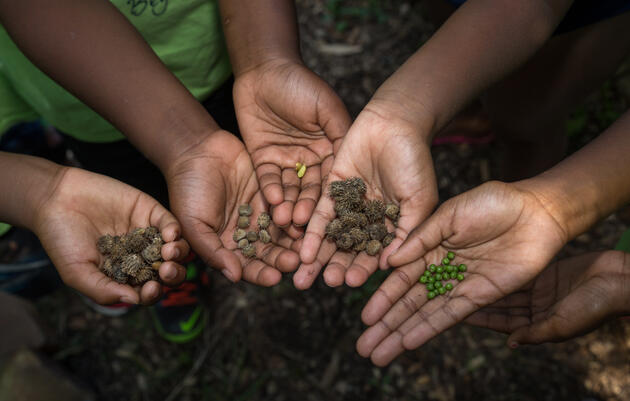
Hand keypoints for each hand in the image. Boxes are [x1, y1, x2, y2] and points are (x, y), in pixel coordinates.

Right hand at [33, 167, 189, 305]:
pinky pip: (169, 223)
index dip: (153, 293)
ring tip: (169, 253)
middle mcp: (140, 256)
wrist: (55, 200)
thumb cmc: (61, 239)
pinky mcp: (149, 211)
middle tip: (166, 271)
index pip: (147, 290)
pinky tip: (171, 235)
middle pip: (168, 272)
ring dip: (178, 254)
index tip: (150, 290)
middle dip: (173, 275)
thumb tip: (134, 301)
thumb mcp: (76, 272)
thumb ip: (103, 290)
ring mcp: (147, 234)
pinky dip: (174, 230)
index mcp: (125, 275)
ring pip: (175, 248)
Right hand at [166, 130, 299, 285]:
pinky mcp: (272, 193)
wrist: (196, 150)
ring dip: (294, 239)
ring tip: (306, 245)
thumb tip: (235, 276)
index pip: (248, 266)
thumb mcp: (194, 223)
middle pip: (269, 251)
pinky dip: (296, 214)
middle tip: (297, 262)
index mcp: (227, 246)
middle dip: (283, 258)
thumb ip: (213, 251)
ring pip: (282, 231)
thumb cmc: (187, 189)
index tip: (275, 278)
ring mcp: (261, 213)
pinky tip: (306, 218)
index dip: (261, 273)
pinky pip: (287, 206)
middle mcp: (247, 233)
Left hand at [233, 59, 350, 229]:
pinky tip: (273, 203)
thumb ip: (340, 134)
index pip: (333, 180)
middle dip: (306, 209)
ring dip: (288, 205)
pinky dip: (271, 191)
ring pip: (289, 189)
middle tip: (304, 226)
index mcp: (330, 150)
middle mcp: (310, 161)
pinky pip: (268, 179)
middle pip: (310, 190)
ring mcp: (286, 162)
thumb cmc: (301, 84)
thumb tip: (354, 164)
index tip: (332, 218)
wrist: (264, 69)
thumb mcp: (326, 108)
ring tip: (286, 221)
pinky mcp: (264, 160)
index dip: (332, 199)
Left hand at [295, 106, 437, 288]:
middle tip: (325, 283)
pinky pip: (320, 215)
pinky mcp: (331, 190)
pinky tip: (302, 250)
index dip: (363, 269)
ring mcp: (348, 205)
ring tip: (303, 279)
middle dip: (336, 267)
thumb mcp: (418, 200)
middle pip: (349, 250)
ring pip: (332, 237)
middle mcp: (368, 220)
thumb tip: (390, 266)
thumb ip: (405, 233)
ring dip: (318, 258)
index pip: (374, 254)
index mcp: (391, 226)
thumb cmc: (415, 161)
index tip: (351, 283)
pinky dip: (311, 233)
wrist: (395, 123)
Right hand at [356, 181, 567, 365]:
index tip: (365, 317)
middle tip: (363, 348)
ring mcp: (460, 284)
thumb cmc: (494, 203)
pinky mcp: (481, 295)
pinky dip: (429, 329)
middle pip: (408, 302)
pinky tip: (409, 343)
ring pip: (425, 314)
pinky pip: (450, 315)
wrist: (536, 211)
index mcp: (430, 247)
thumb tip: (390, 262)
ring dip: (401, 334)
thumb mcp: (450, 214)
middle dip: (386, 325)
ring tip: (378, 355)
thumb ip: (421, 238)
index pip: (401, 278)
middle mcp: (441, 269)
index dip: (382, 298)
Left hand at [466, 250, 629, 345]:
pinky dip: (500, 269)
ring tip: (462, 275)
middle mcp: (534, 309)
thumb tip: (510, 344)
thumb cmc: (595, 306)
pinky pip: (516, 273)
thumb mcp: (563, 323)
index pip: (501, 323)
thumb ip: (536, 333)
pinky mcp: (542, 274)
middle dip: (477, 300)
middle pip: (499, 306)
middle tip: (451, 292)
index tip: (455, 313)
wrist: (618, 280)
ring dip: (485, 283)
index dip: (479, 319)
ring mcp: (538, 291)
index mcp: (538, 325)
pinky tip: (481, 262)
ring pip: (505, 288)